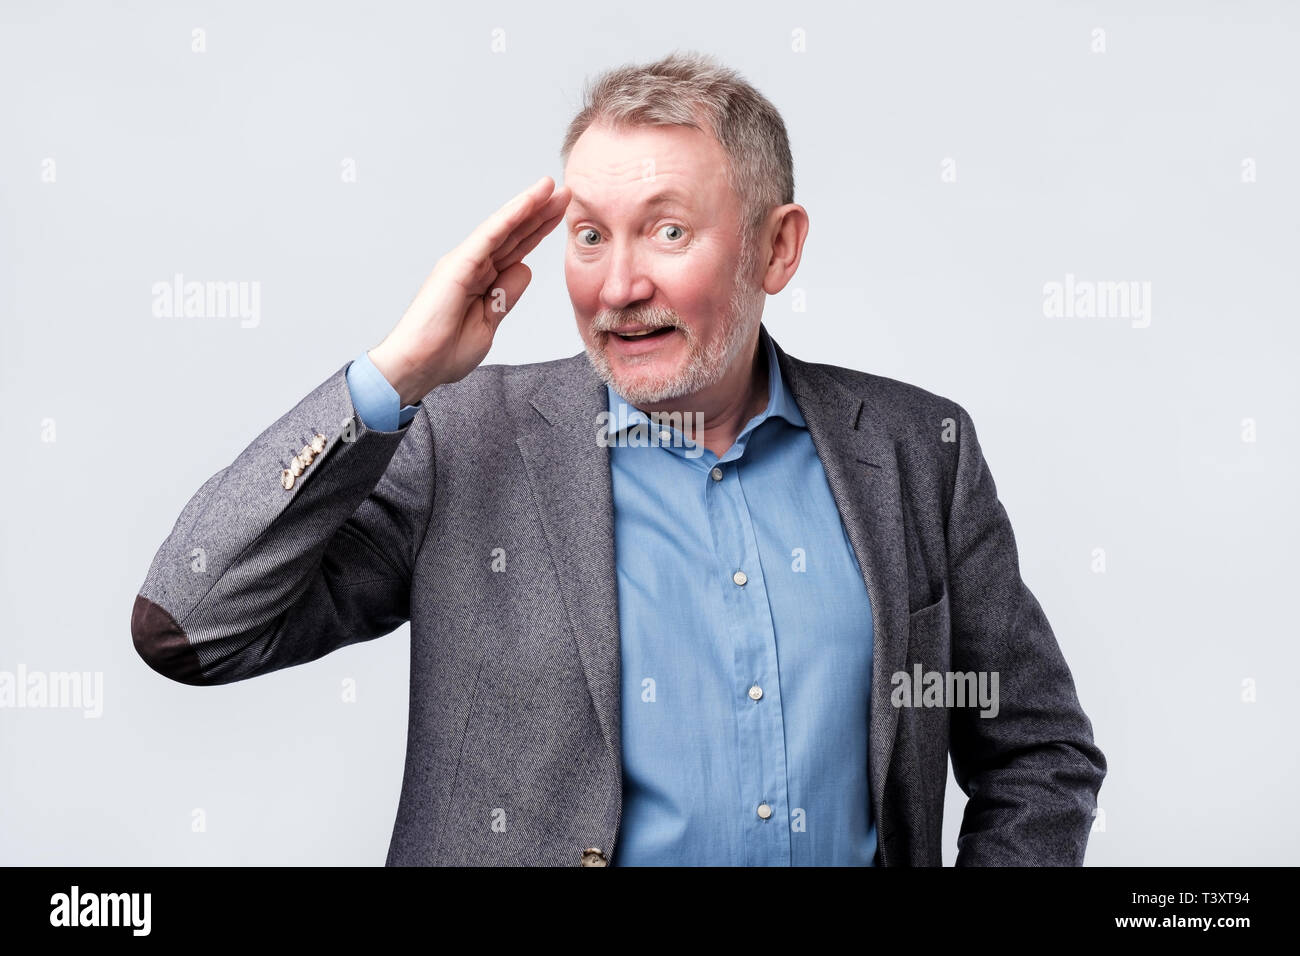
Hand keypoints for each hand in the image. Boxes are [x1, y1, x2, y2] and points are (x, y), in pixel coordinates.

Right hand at [369, 176, 570, 404]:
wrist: (419, 366)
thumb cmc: (445, 351)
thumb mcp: (489, 323)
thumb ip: (506, 296)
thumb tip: (523, 269)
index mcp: (482, 281)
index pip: (517, 250)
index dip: (539, 232)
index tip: (561, 215)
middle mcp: (473, 266)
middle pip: (514, 235)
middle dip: (540, 213)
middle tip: (566, 192)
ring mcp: (465, 263)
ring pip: (503, 228)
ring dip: (528, 207)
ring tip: (551, 187)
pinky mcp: (458, 265)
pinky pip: (488, 237)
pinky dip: (509, 218)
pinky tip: (528, 203)